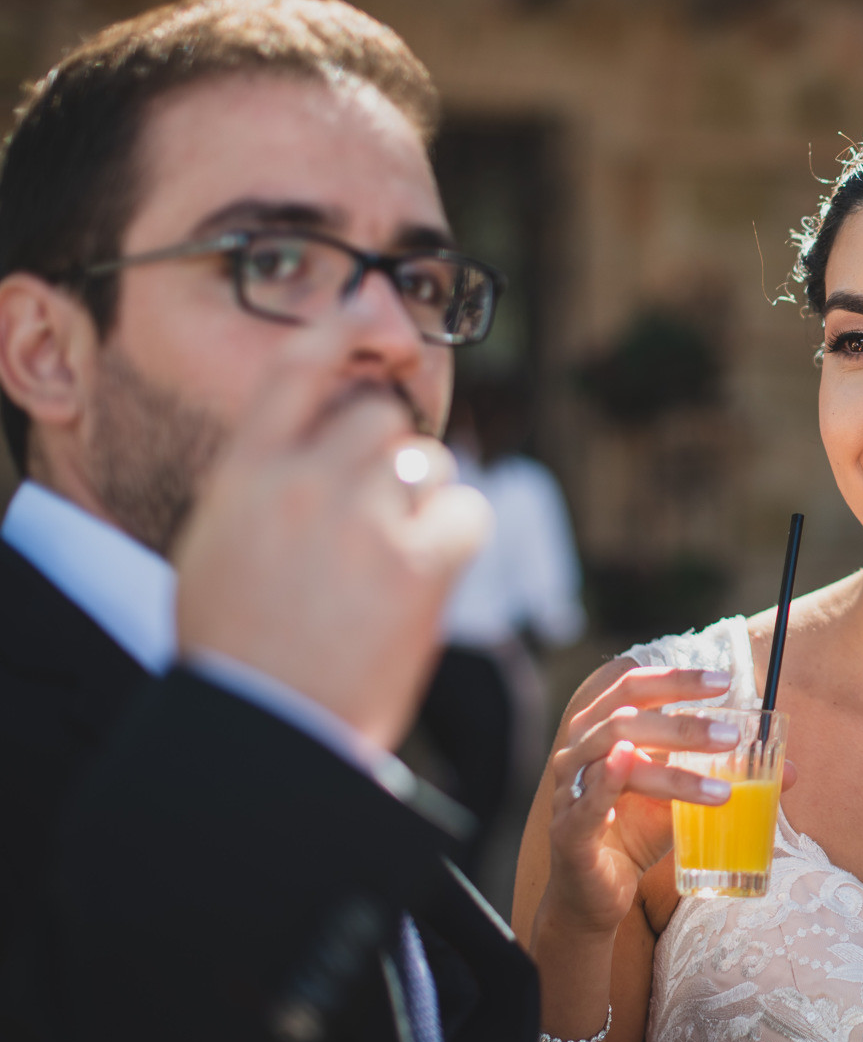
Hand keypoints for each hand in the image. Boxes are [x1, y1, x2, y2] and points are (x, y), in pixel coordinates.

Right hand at [174, 315, 490, 750]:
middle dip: (390, 451)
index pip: (295, 371)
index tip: (369, 309)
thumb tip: (320, 445)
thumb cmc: (238, 652)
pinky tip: (428, 573)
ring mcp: (361, 520)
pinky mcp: (417, 564)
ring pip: (427, 460)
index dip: (339, 331)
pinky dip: (456, 534)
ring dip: (422, 496)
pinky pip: (466, 509)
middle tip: (380, 508)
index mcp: (243, 478)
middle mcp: (302, 485)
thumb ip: (267, 484)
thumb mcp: (217, 548)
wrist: (264, 732)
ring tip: (389, 560)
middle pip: (377, 416)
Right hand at [537, 667, 746, 939]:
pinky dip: (607, 785)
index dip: (677, 679)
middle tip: (732, 737)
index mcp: (604, 728)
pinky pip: (587, 804)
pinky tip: (630, 767)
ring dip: (673, 769)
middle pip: (628, 717)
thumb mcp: (682, 799)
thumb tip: (792, 771)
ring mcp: (569, 788)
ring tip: (722, 787)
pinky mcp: (567, 832)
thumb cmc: (636, 832)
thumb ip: (723, 776)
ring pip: (618, 758)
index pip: (636, 686)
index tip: (725, 682)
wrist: (596, 894)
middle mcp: (580, 749)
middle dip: (684, 724)